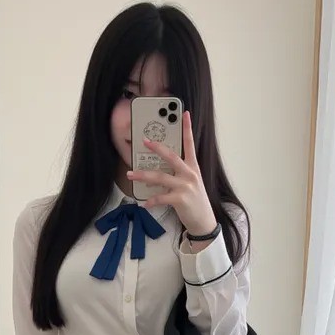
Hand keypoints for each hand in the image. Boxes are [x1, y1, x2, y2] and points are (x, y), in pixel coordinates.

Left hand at [127, 110, 216, 235]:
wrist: (204, 221)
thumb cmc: (194, 201)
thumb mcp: (191, 182)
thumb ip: (180, 172)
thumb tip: (161, 167)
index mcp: (193, 167)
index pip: (190, 144)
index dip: (187, 128)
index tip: (184, 113)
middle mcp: (189, 174)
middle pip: (171, 156)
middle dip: (157, 148)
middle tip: (144, 141)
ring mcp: (185, 186)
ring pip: (160, 177)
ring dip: (143, 175)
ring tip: (130, 173)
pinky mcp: (180, 199)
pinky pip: (161, 197)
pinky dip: (151, 201)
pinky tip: (144, 203)